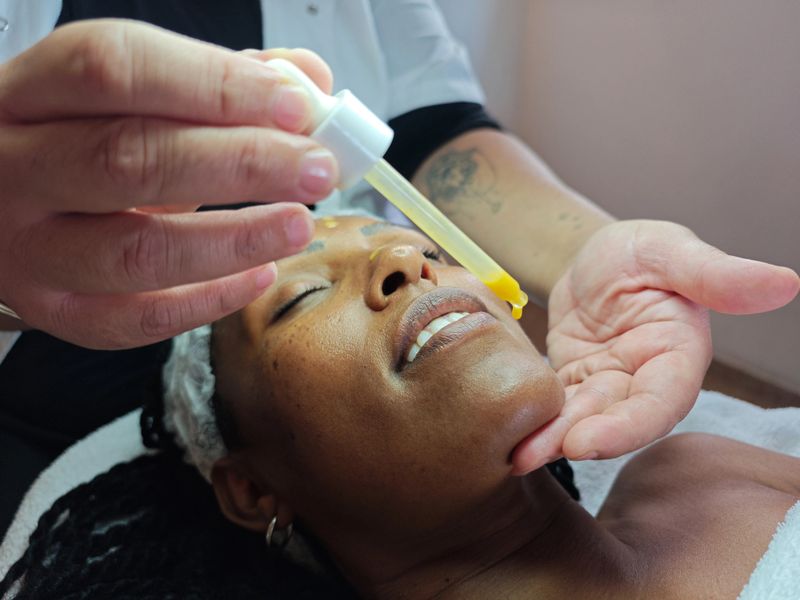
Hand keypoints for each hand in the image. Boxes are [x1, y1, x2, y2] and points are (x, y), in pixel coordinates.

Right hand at [0, 20, 338, 347]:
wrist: (1, 204)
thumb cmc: (80, 139)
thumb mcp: (131, 96)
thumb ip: (216, 80)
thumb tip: (308, 82)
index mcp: (29, 92)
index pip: (115, 69)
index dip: (214, 84)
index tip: (297, 103)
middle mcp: (14, 167)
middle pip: (129, 160)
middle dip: (242, 164)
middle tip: (318, 169)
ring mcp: (27, 248)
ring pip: (135, 251)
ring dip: (234, 241)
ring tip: (299, 225)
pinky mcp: (54, 309)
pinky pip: (135, 319)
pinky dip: (208, 302)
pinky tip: (261, 276)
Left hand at [512, 220, 798, 472]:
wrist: (591, 256)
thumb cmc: (639, 250)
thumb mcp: (671, 251)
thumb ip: (718, 274)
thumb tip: (785, 283)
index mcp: (677, 353)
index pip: (661, 402)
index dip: (627, 426)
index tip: (586, 442)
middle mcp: (646, 379)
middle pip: (618, 421)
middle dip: (578, 440)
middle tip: (535, 455)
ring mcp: (609, 385)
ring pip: (584, 421)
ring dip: (551, 439)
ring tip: (516, 455)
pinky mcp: (576, 385)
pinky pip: (559, 408)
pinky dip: (538, 422)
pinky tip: (510, 438)